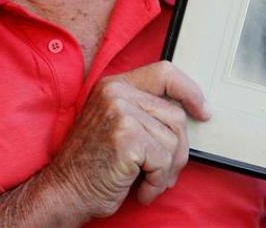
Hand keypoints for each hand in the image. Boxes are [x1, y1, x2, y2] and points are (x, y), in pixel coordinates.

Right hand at [48, 61, 210, 219]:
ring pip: (173, 139)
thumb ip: (145, 110)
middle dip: (178, 149)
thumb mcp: (116, 124)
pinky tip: (141, 189)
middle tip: (164, 171)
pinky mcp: (127, 137)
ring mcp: (121, 113)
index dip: (189, 90)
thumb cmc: (93, 164)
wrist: (63, 193)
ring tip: (148, 180)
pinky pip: (164, 160)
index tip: (202, 109)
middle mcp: (117, 93)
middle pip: (175, 114)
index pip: (165, 72)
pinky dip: (157, 182)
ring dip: (167, 170)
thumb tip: (190, 112)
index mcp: (116, 85)